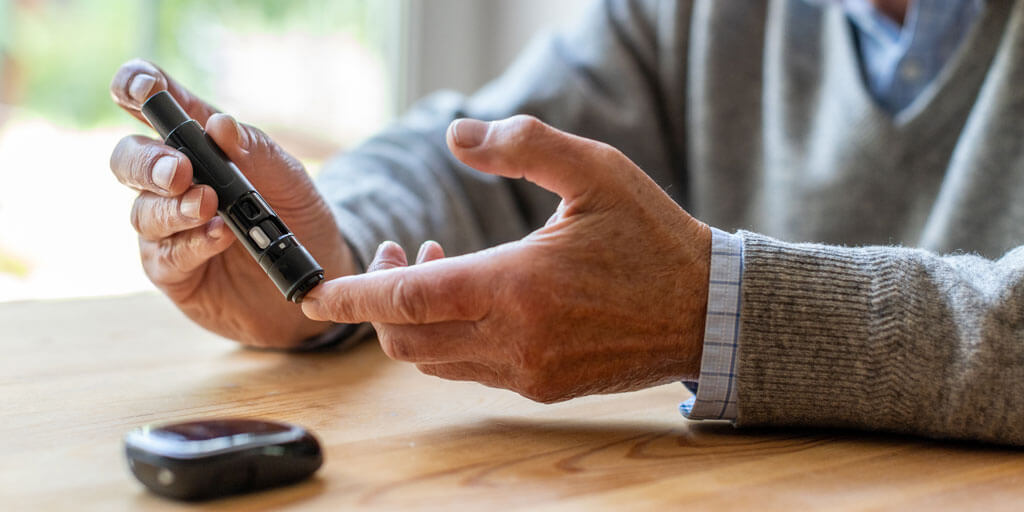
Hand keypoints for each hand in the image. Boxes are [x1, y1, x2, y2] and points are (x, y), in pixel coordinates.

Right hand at [109, 59, 356, 347]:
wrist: (318, 268)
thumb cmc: (294, 211)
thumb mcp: (286, 175)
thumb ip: (253, 149)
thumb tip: (218, 124)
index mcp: (194, 145)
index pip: (152, 107)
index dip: (135, 88)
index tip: (141, 89)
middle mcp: (171, 184)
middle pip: (128, 160)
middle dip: (148, 163)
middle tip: (180, 170)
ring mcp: (167, 228)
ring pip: (143, 212)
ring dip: (174, 208)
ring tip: (209, 205)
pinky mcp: (173, 271)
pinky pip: (166, 257)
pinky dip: (191, 244)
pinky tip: (218, 236)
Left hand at [301, 116, 710, 401]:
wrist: (706, 311)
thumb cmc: (652, 237)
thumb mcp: (596, 171)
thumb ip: (522, 145)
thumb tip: (456, 134)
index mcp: (517, 285)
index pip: (405, 299)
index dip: (352, 293)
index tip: (315, 291)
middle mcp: (514, 338)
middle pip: (406, 339)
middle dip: (379, 302)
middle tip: (395, 250)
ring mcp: (528, 370)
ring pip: (434, 360)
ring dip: (416, 319)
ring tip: (436, 266)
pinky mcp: (543, 386)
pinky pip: (470, 371)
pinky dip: (450, 339)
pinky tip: (474, 301)